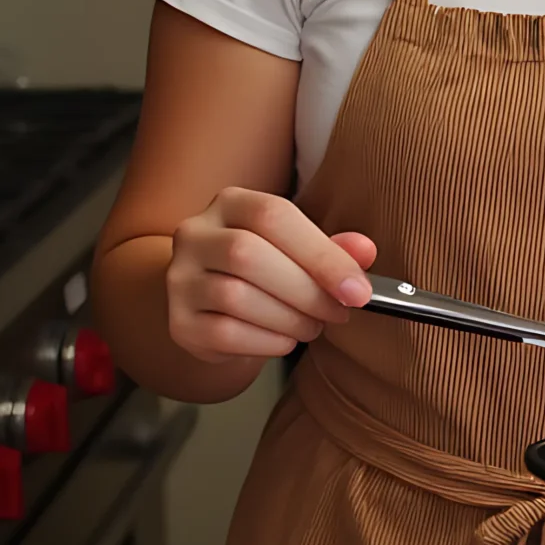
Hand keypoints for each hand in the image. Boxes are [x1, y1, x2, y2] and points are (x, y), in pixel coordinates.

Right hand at [166, 187, 377, 361]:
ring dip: (288, 318)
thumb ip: (332, 248)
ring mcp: (180, 279)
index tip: (358, 290)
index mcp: (231, 203)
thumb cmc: (267, 270)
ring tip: (312, 325)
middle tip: (338, 313)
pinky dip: (267, 342)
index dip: (321, 254)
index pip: (274, 215)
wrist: (215, 304)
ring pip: (234, 297)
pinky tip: (285, 339)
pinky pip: (224, 334)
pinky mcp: (179, 322)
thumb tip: (365, 251)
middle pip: (248, 255)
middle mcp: (195, 234)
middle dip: (306, 291)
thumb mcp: (299, 250)